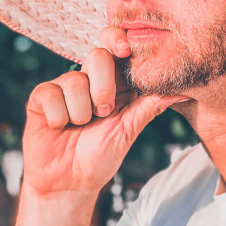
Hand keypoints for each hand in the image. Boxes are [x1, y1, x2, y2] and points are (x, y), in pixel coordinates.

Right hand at [22, 27, 187, 196]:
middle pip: (97, 56)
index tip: (126, 50)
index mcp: (114, 84)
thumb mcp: (128, 131)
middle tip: (103, 114)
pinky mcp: (41, 98)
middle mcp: (89, 80)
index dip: (119, 40)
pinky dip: (58, 117)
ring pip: (74, 80)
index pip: (116, 48)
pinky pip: (50, 93)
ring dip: (80, 112)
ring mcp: (64, 87)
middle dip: (103, 88)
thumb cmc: (100, 158)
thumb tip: (184, 92)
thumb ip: (150, 106)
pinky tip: (59, 127)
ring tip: (79, 127)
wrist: (69, 184)